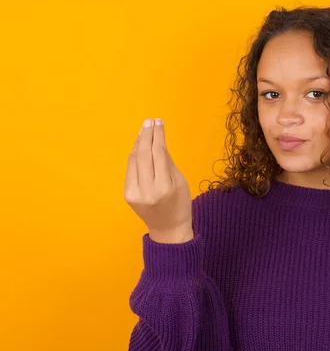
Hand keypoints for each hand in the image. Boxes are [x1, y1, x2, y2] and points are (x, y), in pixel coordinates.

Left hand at [124, 118, 192, 242]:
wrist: (168, 230)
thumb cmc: (180, 204)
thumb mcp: (180, 181)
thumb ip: (167, 161)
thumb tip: (157, 140)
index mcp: (164, 187)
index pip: (158, 154)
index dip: (158, 136)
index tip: (158, 122)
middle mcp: (147, 189)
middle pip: (143, 155)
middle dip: (146, 135)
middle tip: (150, 121)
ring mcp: (134, 193)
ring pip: (134, 160)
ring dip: (138, 143)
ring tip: (145, 130)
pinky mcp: (127, 194)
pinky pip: (131, 169)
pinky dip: (134, 155)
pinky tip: (139, 146)